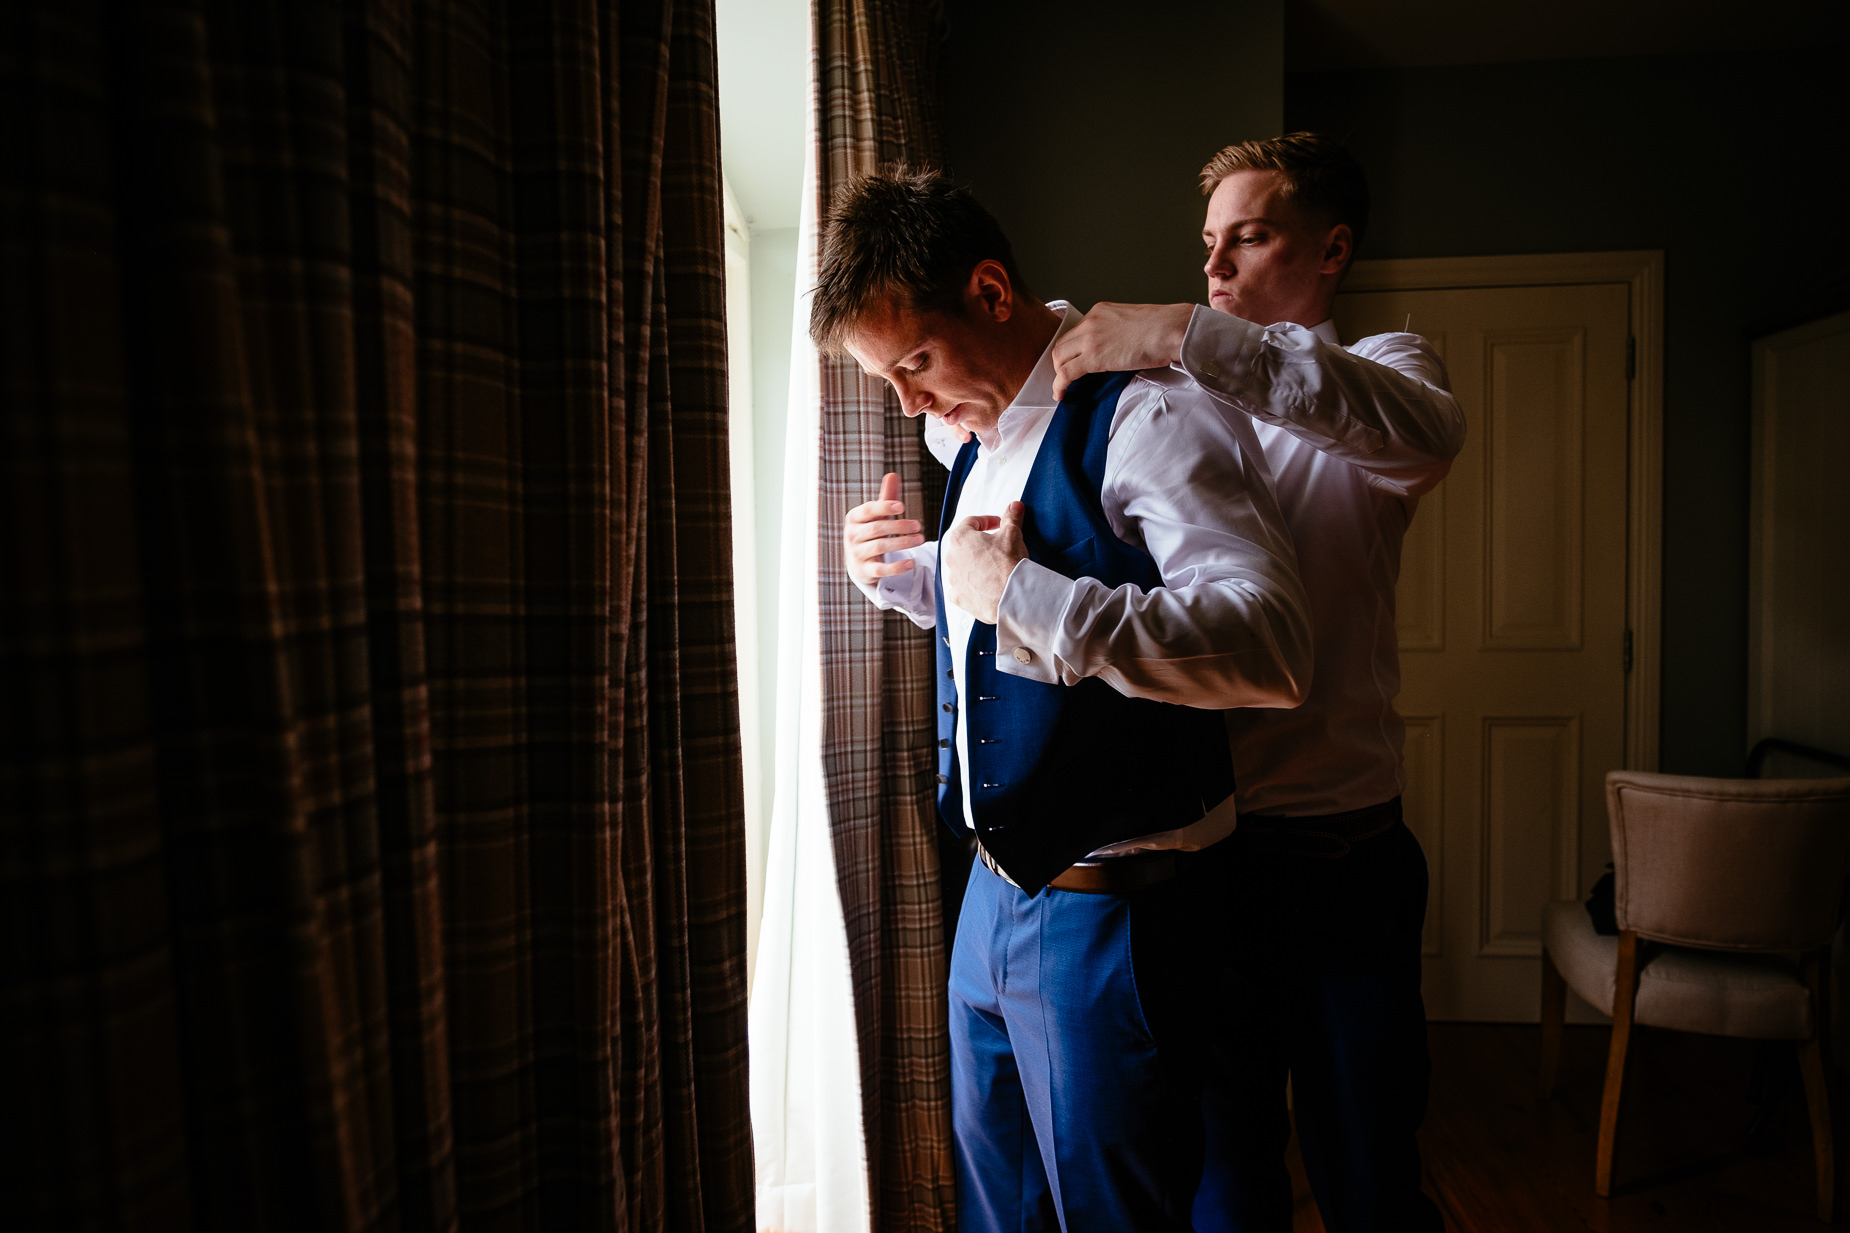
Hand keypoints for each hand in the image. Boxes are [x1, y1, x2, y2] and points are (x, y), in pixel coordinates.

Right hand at [843, 472, 924, 587]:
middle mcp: (852, 535)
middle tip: (918, 525)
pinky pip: (880, 570)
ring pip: (880, 547)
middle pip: (876, 529)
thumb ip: (886, 497)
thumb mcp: (876, 516)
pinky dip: (896, 567)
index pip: (868, 510)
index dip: (884, 507)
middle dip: (899, 526)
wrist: (858, 561)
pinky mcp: (864, 571)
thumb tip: (893, 475)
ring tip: (920, 539)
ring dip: (902, 543)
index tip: (902, 506)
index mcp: (854, 518)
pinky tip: (911, 562)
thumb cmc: (870, 532)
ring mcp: (857, 554)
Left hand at [941, 501, 1027, 624]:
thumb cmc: (1008, 564)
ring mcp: (953, 579)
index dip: (988, 521)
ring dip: (974, 564)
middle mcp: (951, 558)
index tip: (998, 525)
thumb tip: (1014, 506)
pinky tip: (984, 585)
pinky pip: (961, 587)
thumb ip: (1011, 517)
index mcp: (960, 538)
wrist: (1011, 597)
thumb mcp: (1013, 534)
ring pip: (962, 566)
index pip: (972, 522)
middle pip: (965, 544)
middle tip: (997, 545)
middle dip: (980, 543)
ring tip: (993, 567)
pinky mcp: (958, 597)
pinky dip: (971, 585)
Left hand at [1050, 302, 1193, 400]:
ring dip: (1059, 374)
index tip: (1074, 361)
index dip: (1072, 350)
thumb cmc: (1163, 327)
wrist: (1171, 329)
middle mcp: (1091, 322)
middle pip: (1062, 345)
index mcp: (1100, 311)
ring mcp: (1090, 339)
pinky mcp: (1093, 357)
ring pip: (1060, 358)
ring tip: (1064, 387)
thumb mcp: (1132, 322)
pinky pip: (1066, 373)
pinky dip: (1059, 385)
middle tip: (1066, 376)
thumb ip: (1118, 332)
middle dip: (1061, 363)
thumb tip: (1117, 349)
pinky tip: (1060, 394)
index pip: (1076, 332)